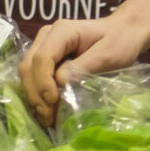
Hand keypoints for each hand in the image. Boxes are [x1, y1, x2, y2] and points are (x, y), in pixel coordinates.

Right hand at [18, 0, 149, 126]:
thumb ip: (84, 66)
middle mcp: (47, 37)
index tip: (52, 101)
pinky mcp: (46, 58)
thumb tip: (60, 82)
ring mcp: (44, 47)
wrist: (122, 33)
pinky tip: (46, 111)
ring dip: (34, 96)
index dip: (43, 81)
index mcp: (62, 31)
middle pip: (29, 66)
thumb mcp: (108, 54)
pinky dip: (37, 94)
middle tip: (47, 117)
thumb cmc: (119, 42)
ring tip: (46, 119)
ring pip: (27, 72)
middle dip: (35, 93)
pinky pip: (34, 76)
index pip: (43, 57)